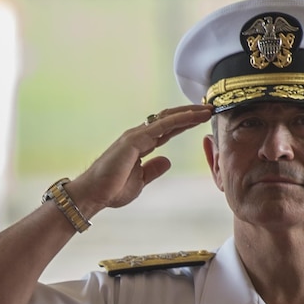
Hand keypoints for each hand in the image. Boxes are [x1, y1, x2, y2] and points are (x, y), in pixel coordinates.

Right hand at [67, 104, 213, 216]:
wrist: (93, 194)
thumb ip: (153, 170)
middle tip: (210, 109)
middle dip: (190, 113)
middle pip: (169, 119)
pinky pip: (161, 126)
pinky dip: (179, 119)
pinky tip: (193, 116)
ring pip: (168, 119)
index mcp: (140, 145)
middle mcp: (138, 136)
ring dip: (189, 113)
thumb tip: (167, 161)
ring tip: (208, 109)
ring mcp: (136, 136)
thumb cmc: (111, 190)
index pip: (167, 130)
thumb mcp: (140, 181)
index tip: (202, 120)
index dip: (185, 124)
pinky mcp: (135, 139)